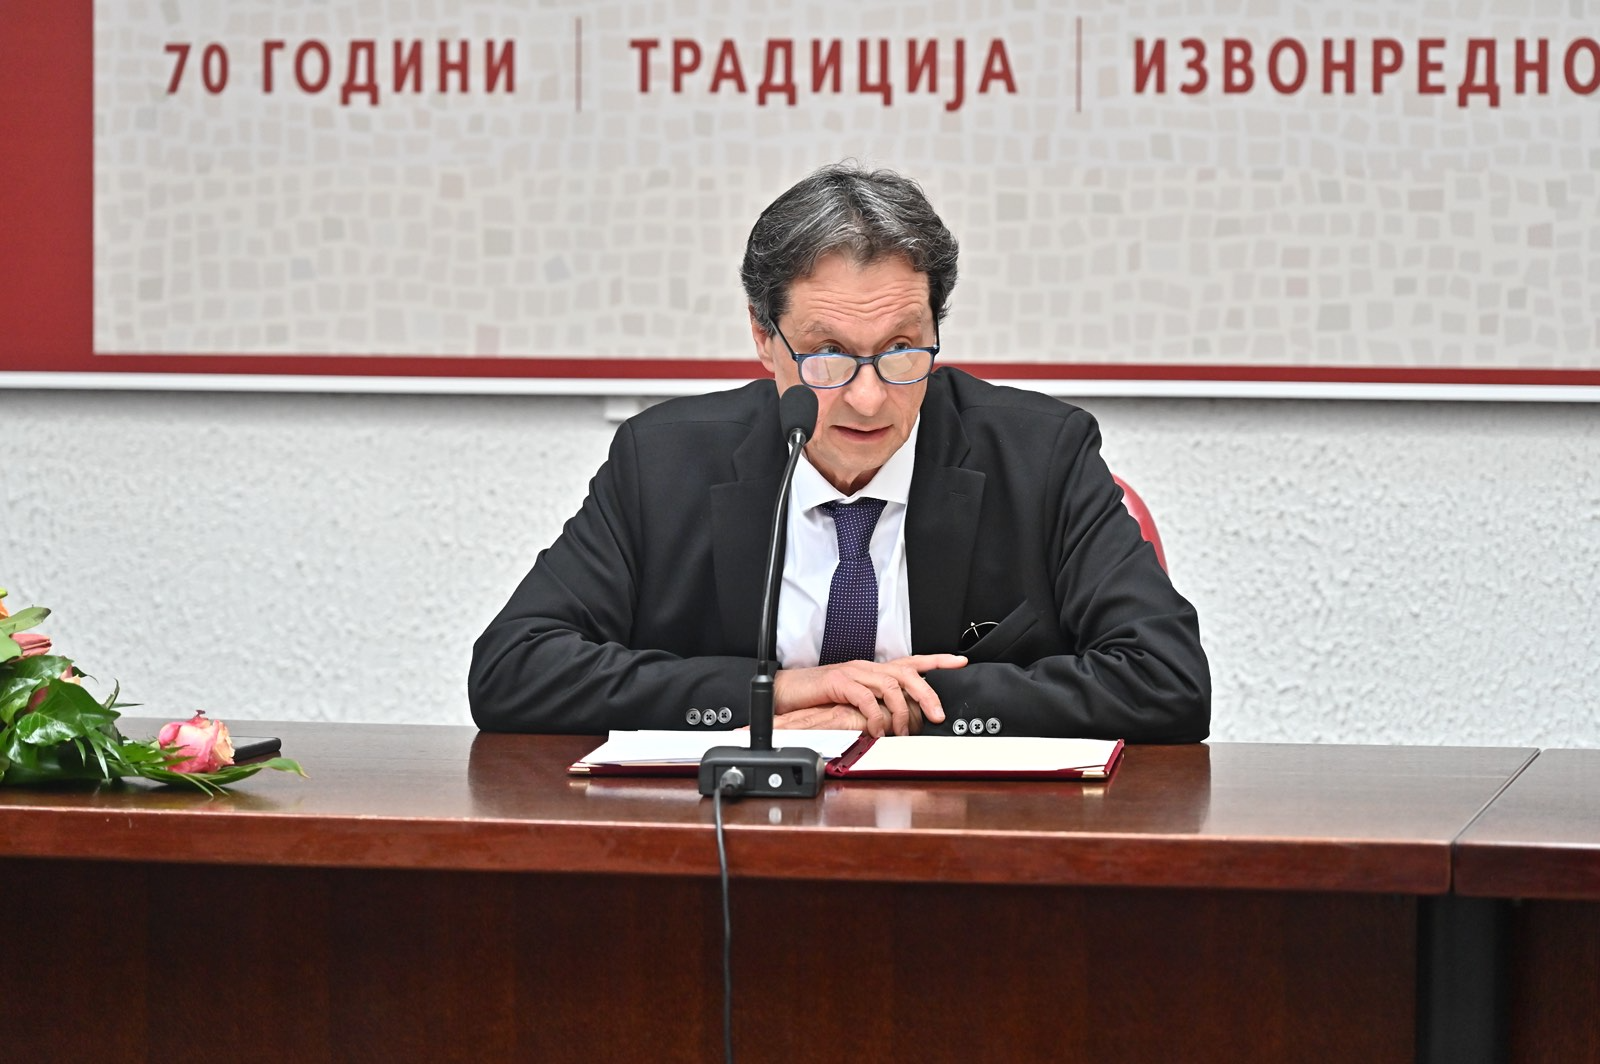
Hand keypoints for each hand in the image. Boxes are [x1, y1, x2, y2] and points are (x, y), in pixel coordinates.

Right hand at [773, 655, 966, 736]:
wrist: (787, 691)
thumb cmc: (819, 698)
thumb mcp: (854, 701)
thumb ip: (876, 706)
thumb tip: (899, 721)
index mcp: (873, 670)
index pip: (911, 661)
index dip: (937, 660)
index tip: (960, 662)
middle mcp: (867, 667)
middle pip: (906, 672)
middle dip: (927, 693)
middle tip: (937, 715)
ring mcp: (853, 672)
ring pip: (890, 684)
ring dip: (901, 710)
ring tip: (901, 731)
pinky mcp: (838, 681)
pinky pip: (864, 697)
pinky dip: (874, 715)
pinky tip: (876, 729)